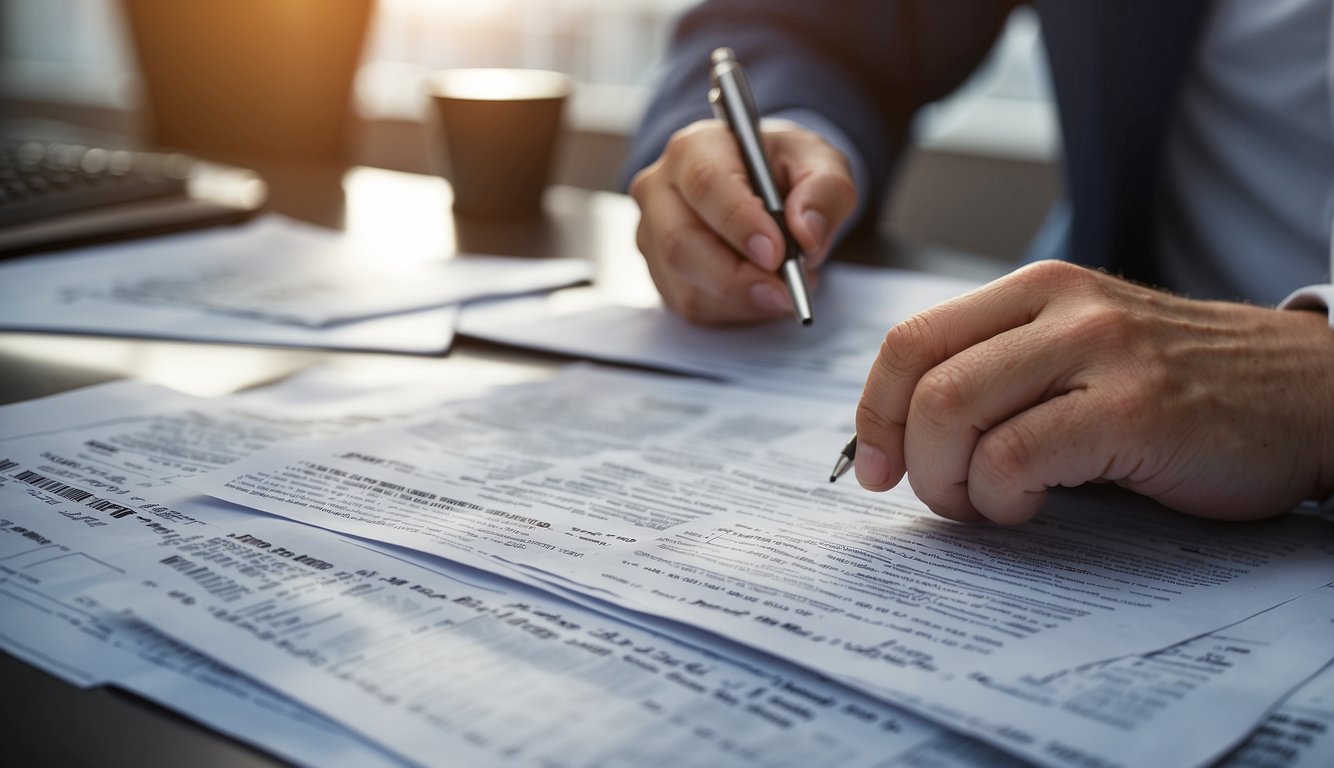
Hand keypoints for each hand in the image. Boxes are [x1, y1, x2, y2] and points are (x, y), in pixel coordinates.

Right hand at [629, 118, 856, 323]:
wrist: (763, 189)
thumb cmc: (784, 171)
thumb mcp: (820, 165)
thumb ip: (824, 191)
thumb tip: (807, 233)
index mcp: (695, 147)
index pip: (705, 184)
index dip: (738, 222)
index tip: (776, 253)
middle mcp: (660, 189)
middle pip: (680, 241)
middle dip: (736, 276)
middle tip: (784, 292)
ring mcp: (652, 234)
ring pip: (684, 282)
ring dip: (741, 298)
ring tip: (784, 290)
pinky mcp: (659, 272)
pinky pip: (690, 305)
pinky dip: (734, 310)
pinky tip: (761, 294)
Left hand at [853, 260, 1333, 523]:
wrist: (1308, 395)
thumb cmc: (1181, 389)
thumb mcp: (1079, 355)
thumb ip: (1000, 374)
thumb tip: (898, 437)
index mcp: (1036, 288)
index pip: (910, 340)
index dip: (874, 409)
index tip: (874, 463)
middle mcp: (1062, 306)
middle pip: (923, 380)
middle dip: (907, 455)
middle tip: (936, 497)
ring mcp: (1100, 352)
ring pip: (956, 412)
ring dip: (948, 481)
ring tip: (985, 504)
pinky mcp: (1134, 409)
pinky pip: (1016, 457)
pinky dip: (1000, 497)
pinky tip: (1029, 507)